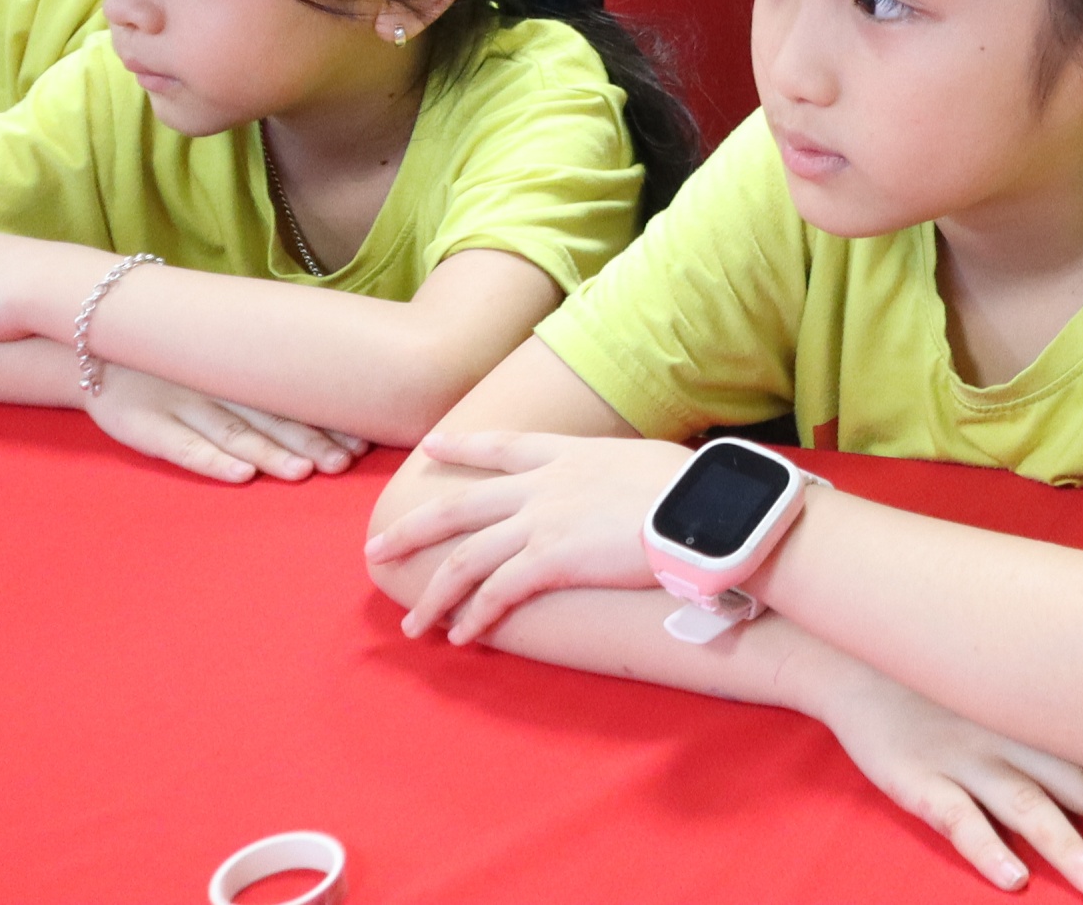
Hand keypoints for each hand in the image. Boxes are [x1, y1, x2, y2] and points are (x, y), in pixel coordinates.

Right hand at [87, 364, 368, 483]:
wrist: (98, 350)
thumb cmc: (172, 358)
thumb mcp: (216, 353)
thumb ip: (259, 364)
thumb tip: (322, 373)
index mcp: (238, 373)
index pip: (291, 399)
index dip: (326, 419)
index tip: (363, 438)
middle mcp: (216, 389)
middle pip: (271, 419)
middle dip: (311, 442)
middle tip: (346, 461)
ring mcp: (182, 407)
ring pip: (235, 434)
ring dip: (271, 454)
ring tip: (305, 472)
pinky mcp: (148, 427)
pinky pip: (184, 448)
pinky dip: (213, 462)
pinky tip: (241, 476)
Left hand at [366, 426, 694, 644]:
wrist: (706, 507)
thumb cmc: (695, 487)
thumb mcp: (647, 461)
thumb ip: (619, 472)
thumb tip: (628, 487)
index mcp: (569, 454)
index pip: (502, 447)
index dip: (462, 447)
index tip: (432, 447)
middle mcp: (544, 484)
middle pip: (459, 506)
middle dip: (412, 531)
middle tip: (376, 550)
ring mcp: (544, 521)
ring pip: (466, 559)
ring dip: (435, 595)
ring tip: (413, 624)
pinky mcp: (552, 559)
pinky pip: (497, 593)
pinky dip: (474, 616)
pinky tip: (461, 636)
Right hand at [819, 667, 1082, 899]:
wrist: (860, 656)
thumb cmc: (945, 673)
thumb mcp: (1007, 677)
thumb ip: (1058, 696)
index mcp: (1043, 717)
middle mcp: (1017, 740)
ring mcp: (970, 761)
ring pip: (1030, 811)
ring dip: (1070, 849)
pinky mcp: (921, 782)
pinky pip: (957, 821)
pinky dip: (986, 849)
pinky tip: (1013, 880)